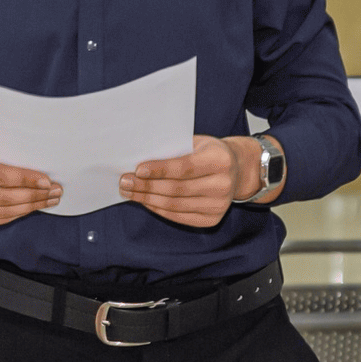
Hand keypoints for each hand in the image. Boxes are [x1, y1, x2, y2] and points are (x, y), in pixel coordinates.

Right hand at [0, 131, 61, 226]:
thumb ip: (2, 152)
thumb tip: (36, 162)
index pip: (1, 176)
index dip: (27, 179)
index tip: (47, 180)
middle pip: (5, 198)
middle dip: (34, 196)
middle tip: (55, 191)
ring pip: (3, 213)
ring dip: (29, 207)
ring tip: (48, 200)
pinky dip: (16, 215)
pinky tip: (30, 207)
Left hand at [120, 136, 259, 228]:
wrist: (236, 169)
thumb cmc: (209, 152)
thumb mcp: (196, 142)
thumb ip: (174, 150)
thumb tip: (139, 161)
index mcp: (220, 159)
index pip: (185, 167)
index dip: (160, 170)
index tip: (137, 170)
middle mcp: (223, 184)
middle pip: (177, 189)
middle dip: (146, 186)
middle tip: (124, 182)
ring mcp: (219, 205)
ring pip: (174, 205)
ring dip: (147, 199)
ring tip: (129, 192)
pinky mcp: (212, 219)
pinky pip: (178, 216)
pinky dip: (158, 209)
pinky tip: (145, 201)